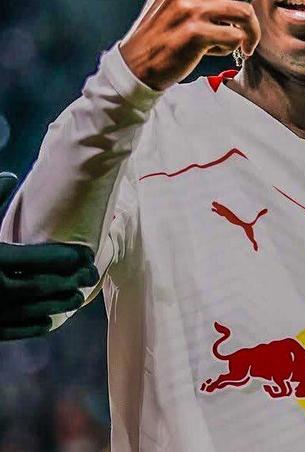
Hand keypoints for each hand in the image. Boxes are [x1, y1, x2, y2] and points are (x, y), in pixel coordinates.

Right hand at [1, 172, 99, 340]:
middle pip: (42, 286)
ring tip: (79, 298)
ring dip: (58, 305)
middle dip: (70, 281)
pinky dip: (32, 327)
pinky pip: (10, 332)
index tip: (87, 254)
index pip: (40, 259)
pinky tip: (49, 321)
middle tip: (92, 275)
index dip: (68, 257)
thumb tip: (9, 176)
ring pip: (31, 311)